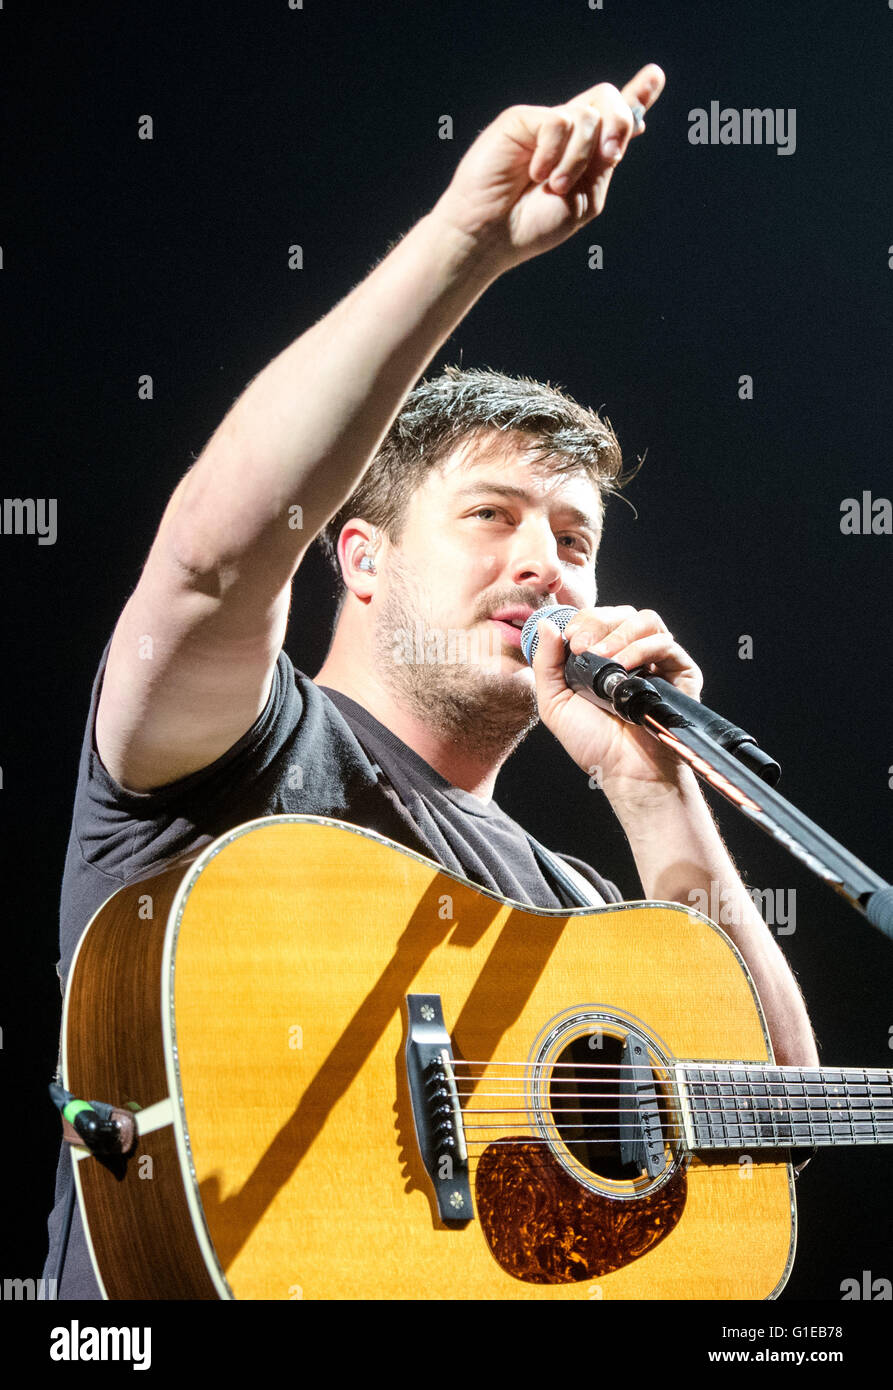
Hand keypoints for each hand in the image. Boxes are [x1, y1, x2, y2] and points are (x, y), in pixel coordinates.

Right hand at [432, 65, 664, 271]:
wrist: (492, 234)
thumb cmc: (533, 225)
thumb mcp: (585, 199)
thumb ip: (605, 163)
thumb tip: (631, 124)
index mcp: (585, 155)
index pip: (613, 119)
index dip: (636, 96)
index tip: (655, 76)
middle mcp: (566, 134)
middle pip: (607, 100)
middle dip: (620, 125)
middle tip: (609, 157)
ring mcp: (544, 125)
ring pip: (588, 116)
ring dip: (579, 157)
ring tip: (553, 185)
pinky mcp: (522, 119)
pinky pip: (559, 122)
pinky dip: (554, 153)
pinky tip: (536, 173)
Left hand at [530, 606, 702, 799]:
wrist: (626, 772)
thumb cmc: (593, 743)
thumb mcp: (555, 702)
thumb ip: (546, 664)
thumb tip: (545, 624)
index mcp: (604, 658)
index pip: (598, 619)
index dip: (583, 621)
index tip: (569, 640)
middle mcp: (633, 655)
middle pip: (622, 614)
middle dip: (597, 623)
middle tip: (582, 647)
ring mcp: (659, 663)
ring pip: (646, 621)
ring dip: (621, 633)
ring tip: (604, 657)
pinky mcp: (681, 673)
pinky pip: (666, 644)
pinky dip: (642, 649)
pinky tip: (624, 667)